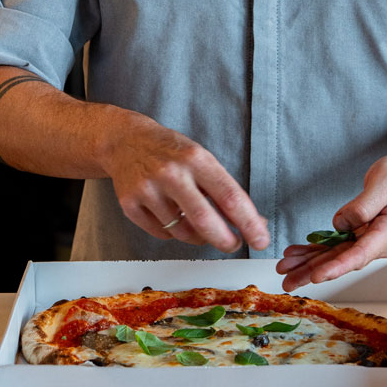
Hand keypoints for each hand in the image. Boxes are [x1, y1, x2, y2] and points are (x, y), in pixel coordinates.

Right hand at [103, 119, 270, 252]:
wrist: (125, 141)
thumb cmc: (171, 151)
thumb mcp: (202, 159)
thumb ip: (225, 190)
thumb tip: (254, 222)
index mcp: (196, 158)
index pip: (230, 196)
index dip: (248, 223)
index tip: (261, 239)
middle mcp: (171, 173)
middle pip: (205, 221)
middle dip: (226, 240)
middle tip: (234, 245)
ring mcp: (148, 189)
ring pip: (183, 232)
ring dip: (198, 236)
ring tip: (198, 223)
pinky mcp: (130, 204)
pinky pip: (161, 233)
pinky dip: (172, 231)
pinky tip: (171, 215)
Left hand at [276, 154, 386, 291]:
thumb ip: (365, 204)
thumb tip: (341, 224)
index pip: (359, 254)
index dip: (336, 267)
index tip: (317, 276)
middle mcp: (377, 242)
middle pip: (342, 261)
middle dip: (312, 271)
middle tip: (287, 280)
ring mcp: (368, 239)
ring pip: (335, 256)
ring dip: (309, 263)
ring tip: (285, 269)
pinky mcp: (360, 233)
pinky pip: (336, 245)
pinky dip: (315, 250)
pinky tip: (297, 254)